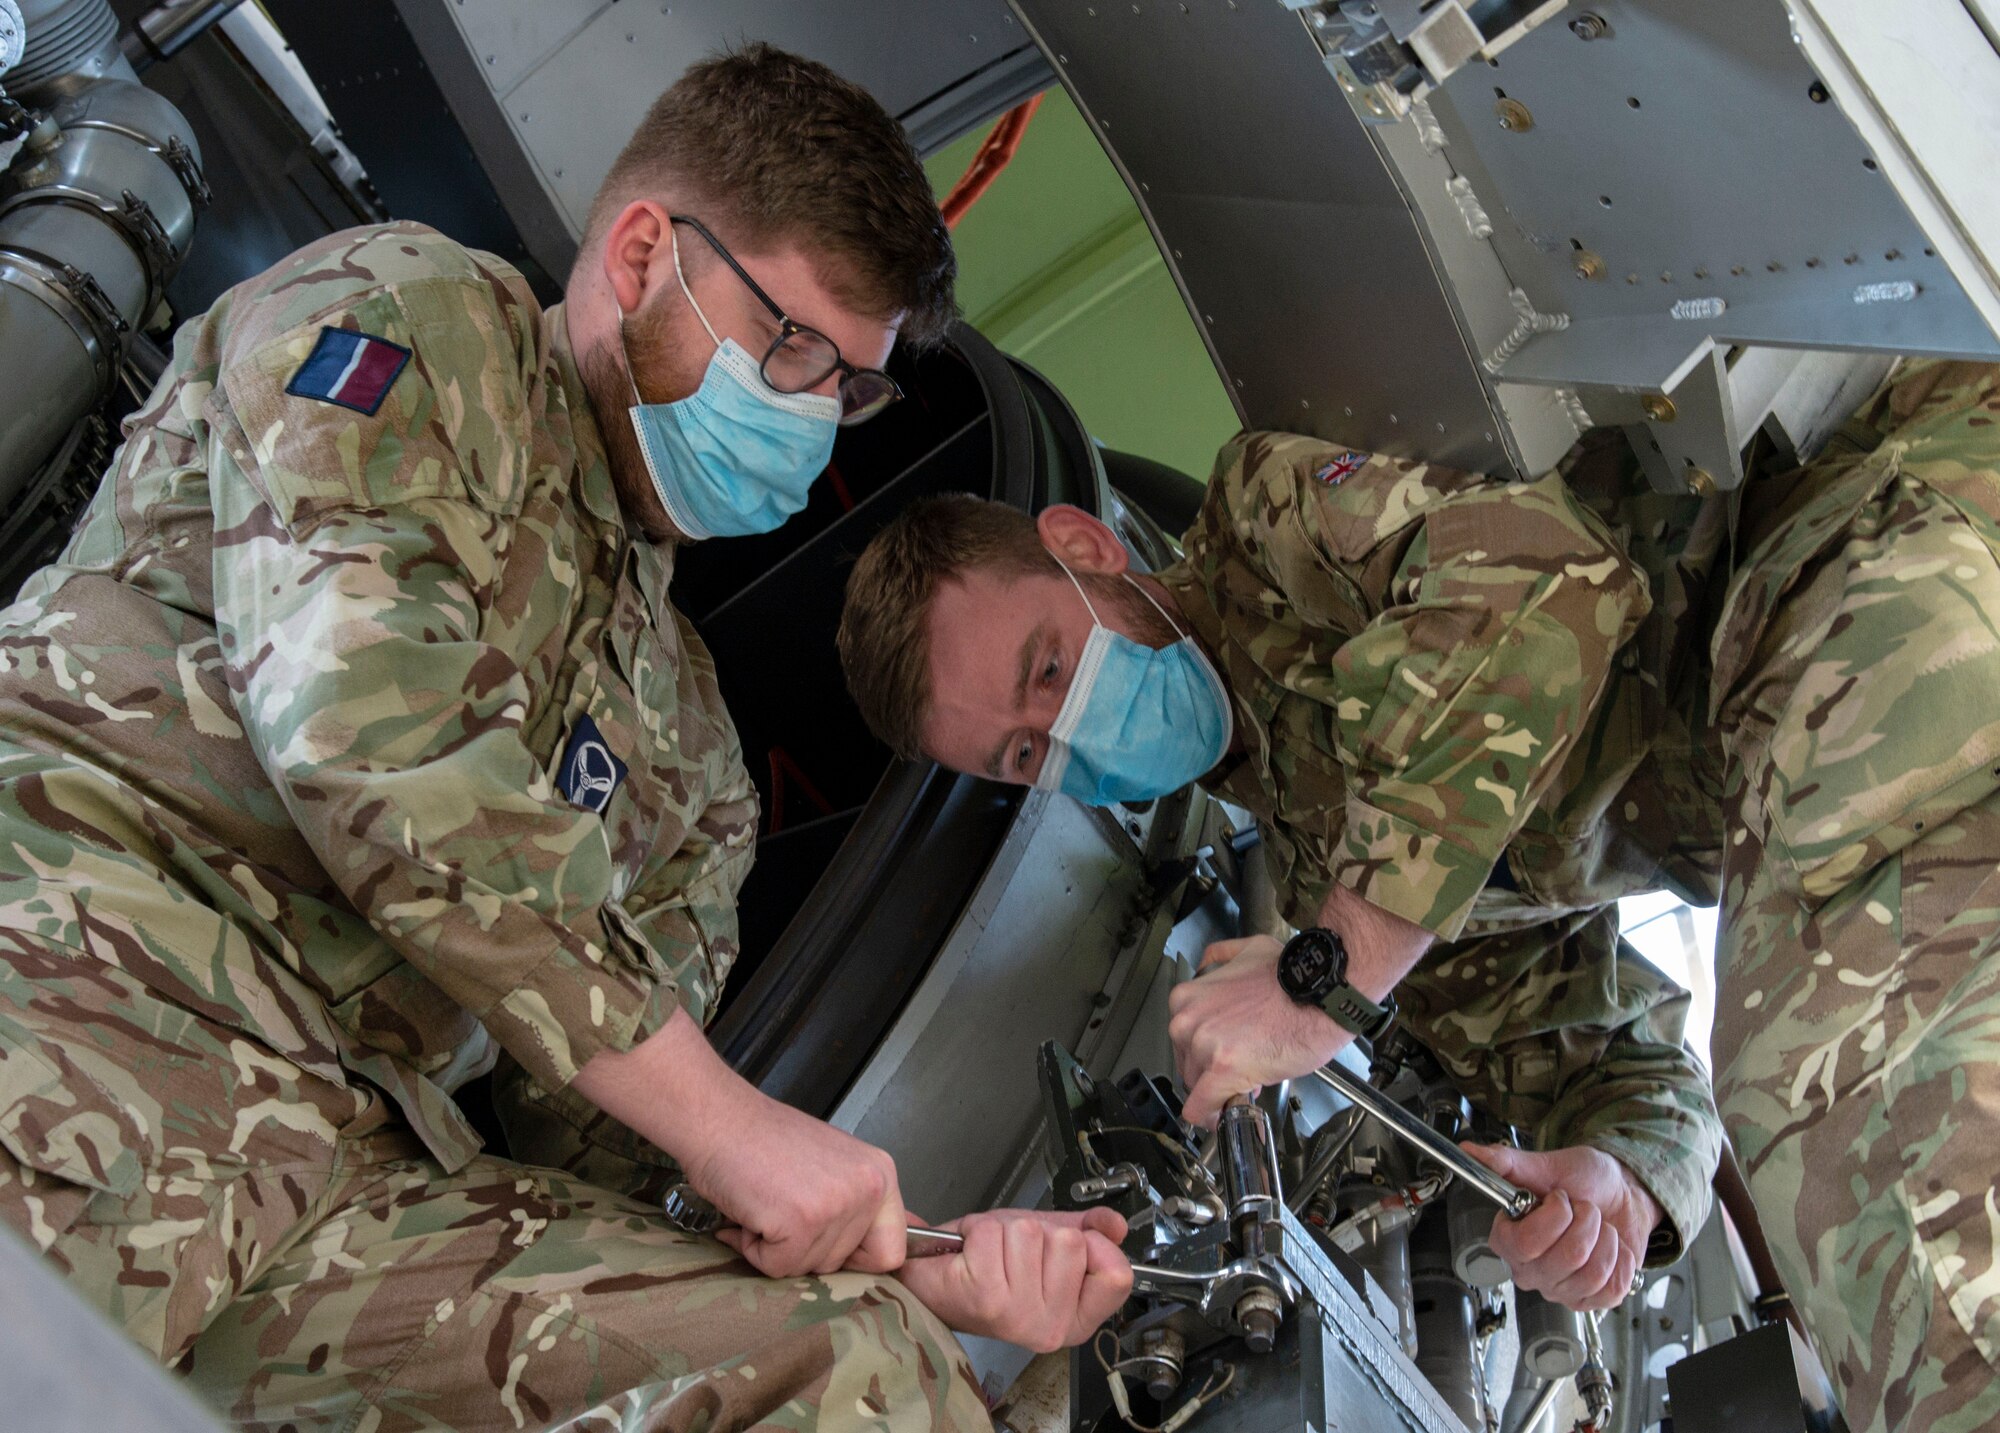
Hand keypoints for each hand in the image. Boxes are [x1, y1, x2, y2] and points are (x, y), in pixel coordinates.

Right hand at [573, 1009, 906, 1278]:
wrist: (720, 1118)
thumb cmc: (763, 1140)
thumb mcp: (830, 1167)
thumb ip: (851, 1206)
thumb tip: (860, 1260)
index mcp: (881, 1174)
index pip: (891, 1251)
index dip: (853, 1259)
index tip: (822, 1241)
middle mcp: (869, 1188)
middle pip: (844, 1264)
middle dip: (805, 1249)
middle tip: (779, 1209)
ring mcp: (837, 1204)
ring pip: (809, 1268)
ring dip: (776, 1248)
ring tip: (764, 1204)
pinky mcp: (801, 1221)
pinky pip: (777, 1267)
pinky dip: (753, 1249)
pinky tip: (749, 1213)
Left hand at [895, 1209, 1133, 1351]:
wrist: (937, 1279)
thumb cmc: (991, 1266)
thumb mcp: (1048, 1244)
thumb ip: (1088, 1233)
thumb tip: (1116, 1225)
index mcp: (1076, 1319)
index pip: (1117, 1274)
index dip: (1096, 1246)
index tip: (1068, 1246)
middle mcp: (1051, 1328)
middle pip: (1071, 1243)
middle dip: (1042, 1233)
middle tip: (1017, 1253)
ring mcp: (1019, 1316)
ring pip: (1032, 1233)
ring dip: (1006, 1231)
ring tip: (993, 1254)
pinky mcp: (985, 1297)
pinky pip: (995, 1234)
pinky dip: (979, 1231)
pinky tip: (972, 1254)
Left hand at [1167, 935, 1349, 1127]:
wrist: (1320, 994)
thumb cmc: (1293, 977)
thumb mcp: (1247, 951)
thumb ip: (1221, 957)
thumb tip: (1212, 966)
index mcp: (1189, 996)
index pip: (1184, 1037)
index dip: (1208, 1047)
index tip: (1227, 1051)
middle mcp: (1188, 1020)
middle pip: (1188, 1062)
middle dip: (1213, 1068)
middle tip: (1244, 1065)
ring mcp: (1203, 1045)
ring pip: (1196, 1085)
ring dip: (1220, 1088)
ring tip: (1250, 1079)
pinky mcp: (1223, 1070)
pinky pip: (1199, 1107)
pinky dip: (1209, 1116)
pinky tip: (1222, 1116)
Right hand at [1462, 1143, 1661, 1310]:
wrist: (1620, 1194)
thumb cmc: (1582, 1181)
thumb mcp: (1547, 1166)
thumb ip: (1506, 1163)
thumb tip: (1469, 1151)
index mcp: (1509, 1239)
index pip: (1526, 1243)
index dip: (1555, 1217)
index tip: (1560, 1197)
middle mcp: (1529, 1269)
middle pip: (1568, 1257)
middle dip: (1588, 1223)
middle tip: (1585, 1208)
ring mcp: (1558, 1289)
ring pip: (1592, 1274)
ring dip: (1606, 1240)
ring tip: (1599, 1227)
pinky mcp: (1589, 1300)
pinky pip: (1611, 1290)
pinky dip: (1621, 1262)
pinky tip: (1612, 1248)